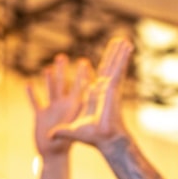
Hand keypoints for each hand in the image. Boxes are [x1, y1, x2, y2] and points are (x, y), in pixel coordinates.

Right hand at [27, 53, 91, 156]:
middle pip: (62, 85)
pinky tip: (28, 84)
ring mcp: (51, 110)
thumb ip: (71, 119)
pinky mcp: (40, 116)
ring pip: (49, 90)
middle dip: (62, 71)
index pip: (78, 88)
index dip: (80, 75)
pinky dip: (32, 94)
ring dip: (49, 79)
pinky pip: (35, 102)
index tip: (84, 62)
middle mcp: (62, 107)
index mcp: (72, 108)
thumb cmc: (63, 147)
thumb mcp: (68, 132)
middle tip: (63, 57)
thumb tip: (73, 114)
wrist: (53, 157)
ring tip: (49, 67)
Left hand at [49, 37, 133, 151]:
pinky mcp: (114, 86)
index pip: (91, 80)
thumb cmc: (92, 137)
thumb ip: (61, 131)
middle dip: (111, 57)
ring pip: (114, 65)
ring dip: (119, 53)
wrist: (105, 138)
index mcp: (93, 97)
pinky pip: (119, 68)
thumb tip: (50, 136)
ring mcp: (110, 87)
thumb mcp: (72, 131)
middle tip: (116, 44)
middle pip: (106, 69)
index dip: (90, 72)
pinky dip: (123, 57)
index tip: (88, 64)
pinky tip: (127, 46)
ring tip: (124, 40)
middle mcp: (103, 90)